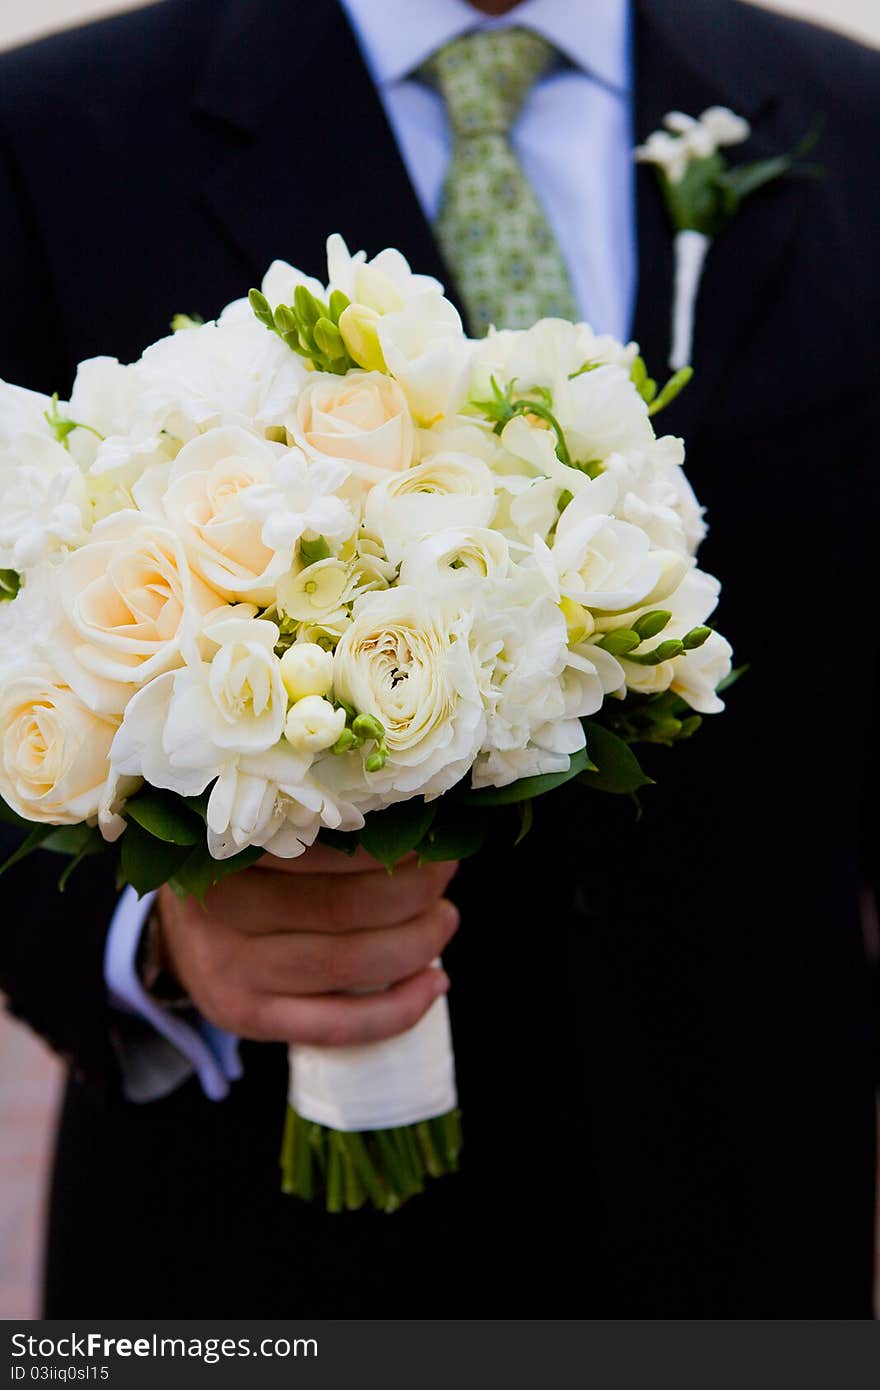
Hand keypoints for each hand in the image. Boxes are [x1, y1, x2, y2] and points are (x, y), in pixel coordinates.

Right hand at [155, 845, 458, 1046]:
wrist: (178, 928)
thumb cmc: (243, 865)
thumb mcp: (258, 825)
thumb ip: (316, 817)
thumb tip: (417, 812)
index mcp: (228, 844)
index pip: (327, 847)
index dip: (391, 844)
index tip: (432, 832)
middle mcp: (220, 909)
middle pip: (344, 907)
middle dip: (414, 890)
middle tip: (445, 871)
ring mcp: (229, 970)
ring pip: (348, 964)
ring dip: (417, 943)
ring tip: (445, 919)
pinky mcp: (246, 1017)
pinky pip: (337, 1024)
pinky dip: (399, 1009)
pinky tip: (434, 982)